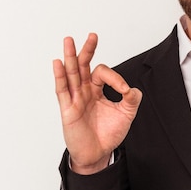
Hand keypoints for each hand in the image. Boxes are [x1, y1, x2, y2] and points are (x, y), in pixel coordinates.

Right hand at [53, 33, 141, 173]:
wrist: (98, 154)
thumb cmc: (108, 134)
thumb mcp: (126, 114)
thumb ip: (131, 99)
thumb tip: (132, 88)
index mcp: (97, 90)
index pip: (103, 73)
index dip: (116, 78)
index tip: (124, 91)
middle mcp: (85, 91)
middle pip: (83, 65)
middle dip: (88, 50)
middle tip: (92, 35)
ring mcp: (75, 99)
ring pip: (71, 74)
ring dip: (70, 57)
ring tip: (69, 40)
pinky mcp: (68, 109)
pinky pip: (63, 90)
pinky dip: (60, 76)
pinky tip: (58, 63)